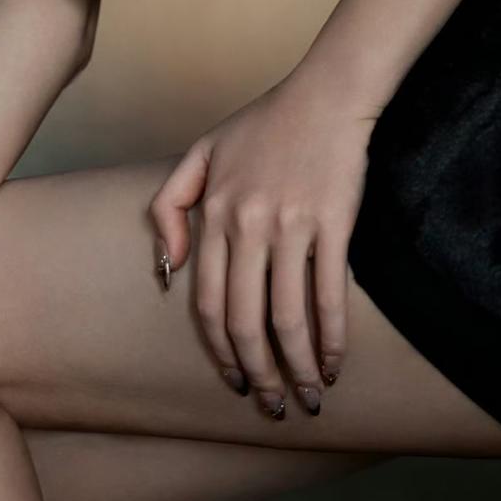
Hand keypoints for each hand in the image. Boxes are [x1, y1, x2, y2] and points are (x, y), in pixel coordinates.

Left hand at [149, 71, 378, 420]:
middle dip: (257, 374)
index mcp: (215, 212)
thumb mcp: (202, 152)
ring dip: (296, 369)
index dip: (219, 351)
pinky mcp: (332, 223)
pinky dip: (331, 339)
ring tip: (307, 397)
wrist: (325, 94)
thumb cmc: (266, 123)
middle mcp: (248, 224)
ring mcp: (291, 225)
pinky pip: (329, 295)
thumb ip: (171, 205)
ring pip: (287, 317)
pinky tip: (334, 363)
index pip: (207, 302)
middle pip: (244, 320)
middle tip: (271, 405)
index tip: (233, 380)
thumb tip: (166, 270)